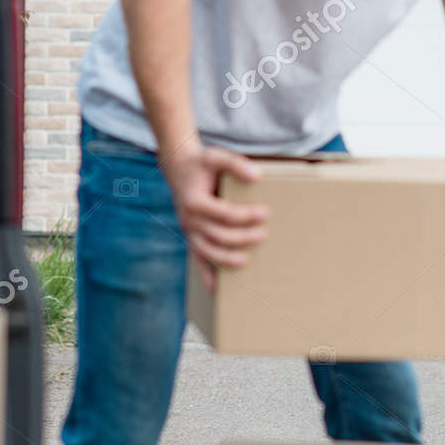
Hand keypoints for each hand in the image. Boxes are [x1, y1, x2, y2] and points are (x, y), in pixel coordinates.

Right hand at [161, 145, 269, 290]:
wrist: (178, 168)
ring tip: (247, 260)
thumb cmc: (202, 164)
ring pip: (207, 252)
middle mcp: (189, 219)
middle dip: (243, 237)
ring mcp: (189, 231)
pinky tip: (217, 289)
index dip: (246, 216)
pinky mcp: (191, 237)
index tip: (265, 213)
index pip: (224, 213)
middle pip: (218, 235)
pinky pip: (197, 260)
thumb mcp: (217, 156)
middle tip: (264, 234)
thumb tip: (258, 176)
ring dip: (227, 259)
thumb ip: (236, 164)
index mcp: (195, 201)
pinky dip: (206, 275)